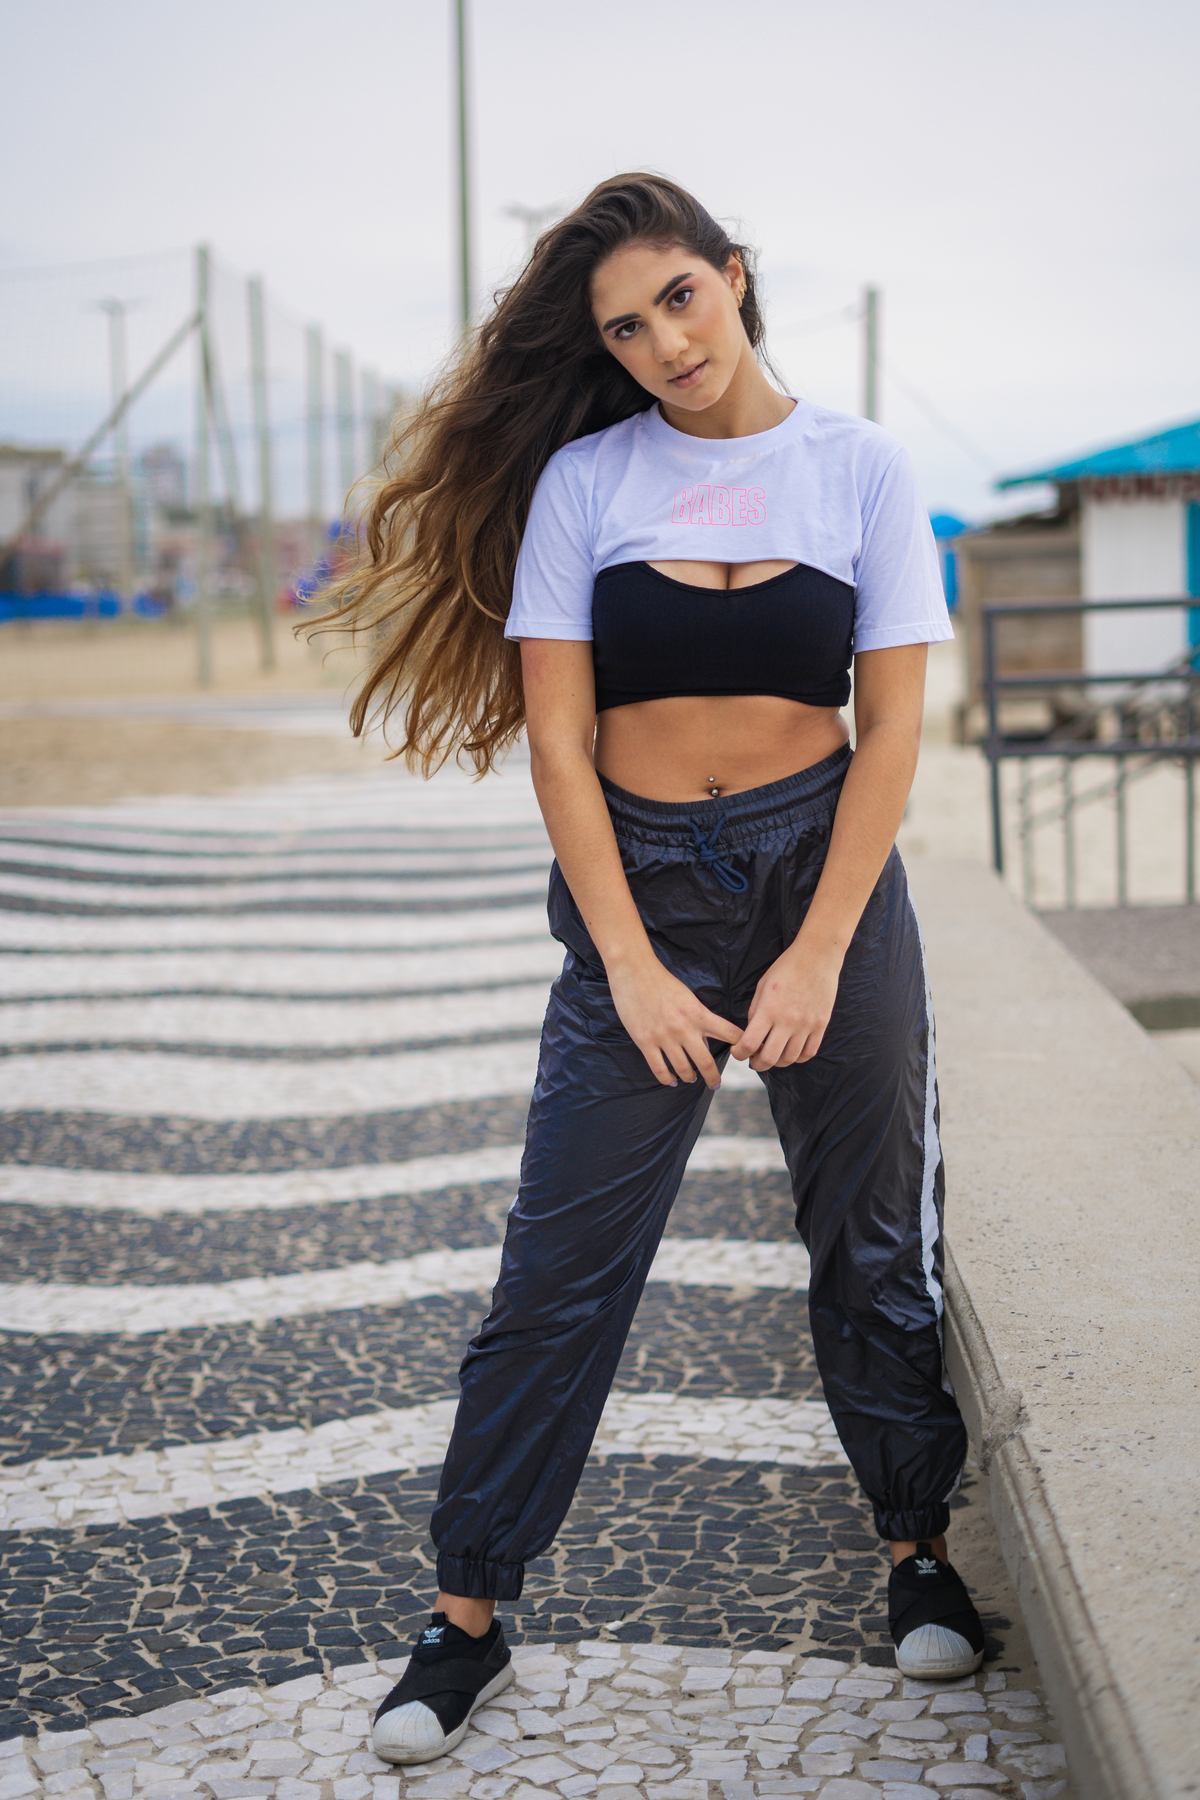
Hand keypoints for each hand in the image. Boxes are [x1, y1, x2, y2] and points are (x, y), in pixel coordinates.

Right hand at [607, 956, 740, 1088]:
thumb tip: (704, 1041)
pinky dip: (667, 1079)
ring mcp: (664, 1037)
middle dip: (713, 1077)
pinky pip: (659, 1069)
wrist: (634, 972)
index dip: (741, 1046)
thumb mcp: (688, 997)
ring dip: (689, 1077)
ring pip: (683, 1069)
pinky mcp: (645, 1042)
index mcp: (699, 1014)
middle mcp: (684, 1028)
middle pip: (706, 1062)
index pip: (729, 1034)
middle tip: (716, 1083)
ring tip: (691, 1079)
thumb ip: (698, 1018)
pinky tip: (671, 1080)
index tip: (744, 1054)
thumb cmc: (663, 982)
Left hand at [731, 944, 841, 1071]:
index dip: (739, 1053)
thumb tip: (751, 1033)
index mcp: (768, 1010)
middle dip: (757, 1064)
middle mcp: (787, 1021)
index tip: (737, 1051)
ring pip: (789, 1059)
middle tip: (754, 1060)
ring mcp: (806, 1025)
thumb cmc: (786, 968)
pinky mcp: (821, 1025)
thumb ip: (756, 1012)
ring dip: (777, 1062)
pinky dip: (797, 1058)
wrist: (817, 957)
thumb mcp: (762, 986)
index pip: (749, 1044)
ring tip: (772, 1055)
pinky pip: (809, 1052)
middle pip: (769, 1059)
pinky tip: (791, 1052)